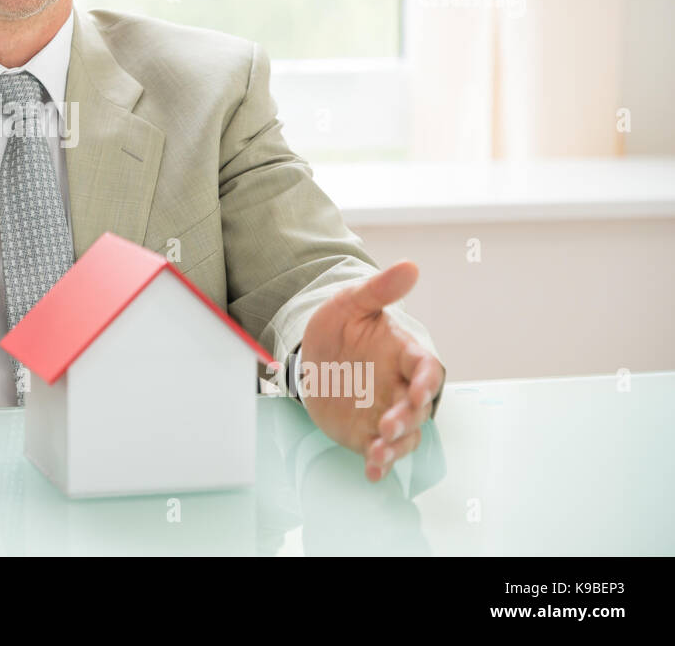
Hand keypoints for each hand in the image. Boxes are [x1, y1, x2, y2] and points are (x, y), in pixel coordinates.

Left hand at [296, 260, 445, 483]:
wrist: (310, 354)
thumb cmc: (338, 326)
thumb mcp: (352, 303)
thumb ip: (379, 290)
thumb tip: (410, 266)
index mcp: (403, 354)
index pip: (426, 368)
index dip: (427, 381)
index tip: (419, 391)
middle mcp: (400, 387)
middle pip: (417, 408)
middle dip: (406, 418)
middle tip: (388, 425)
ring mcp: (385, 412)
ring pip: (403, 436)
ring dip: (395, 447)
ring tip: (378, 453)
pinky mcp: (367, 432)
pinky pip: (379, 451)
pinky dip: (379, 464)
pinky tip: (371, 472)